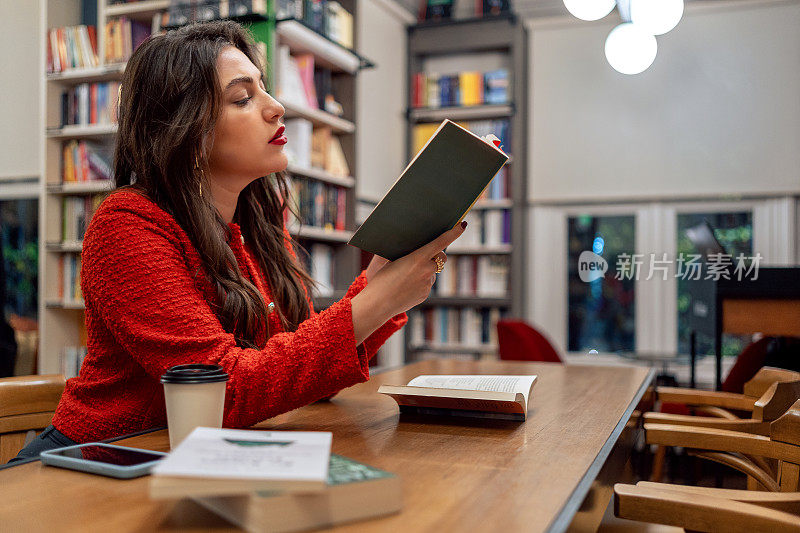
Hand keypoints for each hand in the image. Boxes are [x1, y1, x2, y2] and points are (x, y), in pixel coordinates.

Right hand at [351, 221, 466, 342]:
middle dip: (435, 255)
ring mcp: (427, 284)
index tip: (462, 225)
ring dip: (425, 270)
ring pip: (432, 272)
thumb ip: (410, 254)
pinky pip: (427, 283)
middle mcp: (426, 270)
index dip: (453, 232)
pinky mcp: (425, 294)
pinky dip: (420, 281)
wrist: (378, 304)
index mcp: (418, 258)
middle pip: (440, 258)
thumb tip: (420, 250)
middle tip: (424, 255)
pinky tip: (406, 285)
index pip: (441, 242)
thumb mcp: (393, 261)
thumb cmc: (381, 279)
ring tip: (405, 276)